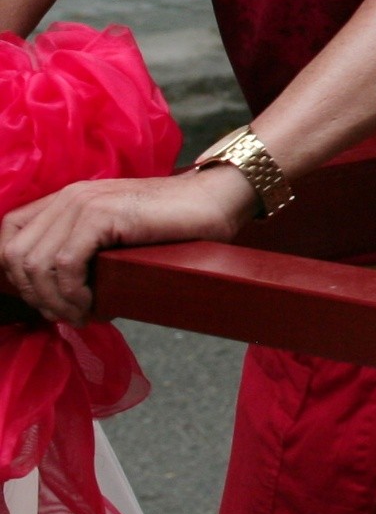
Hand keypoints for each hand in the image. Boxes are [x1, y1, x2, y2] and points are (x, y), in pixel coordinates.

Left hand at [0, 164, 253, 324]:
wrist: (218, 199)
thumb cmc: (177, 226)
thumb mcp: (118, 237)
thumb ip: (86, 251)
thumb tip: (59, 297)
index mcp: (66, 200)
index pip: (9, 238)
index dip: (19, 278)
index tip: (51, 302)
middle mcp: (68, 197)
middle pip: (15, 257)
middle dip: (37, 298)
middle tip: (70, 316)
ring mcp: (82, 202)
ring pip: (35, 264)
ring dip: (56, 301)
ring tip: (85, 315)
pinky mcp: (102, 214)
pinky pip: (64, 264)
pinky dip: (73, 293)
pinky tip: (97, 305)